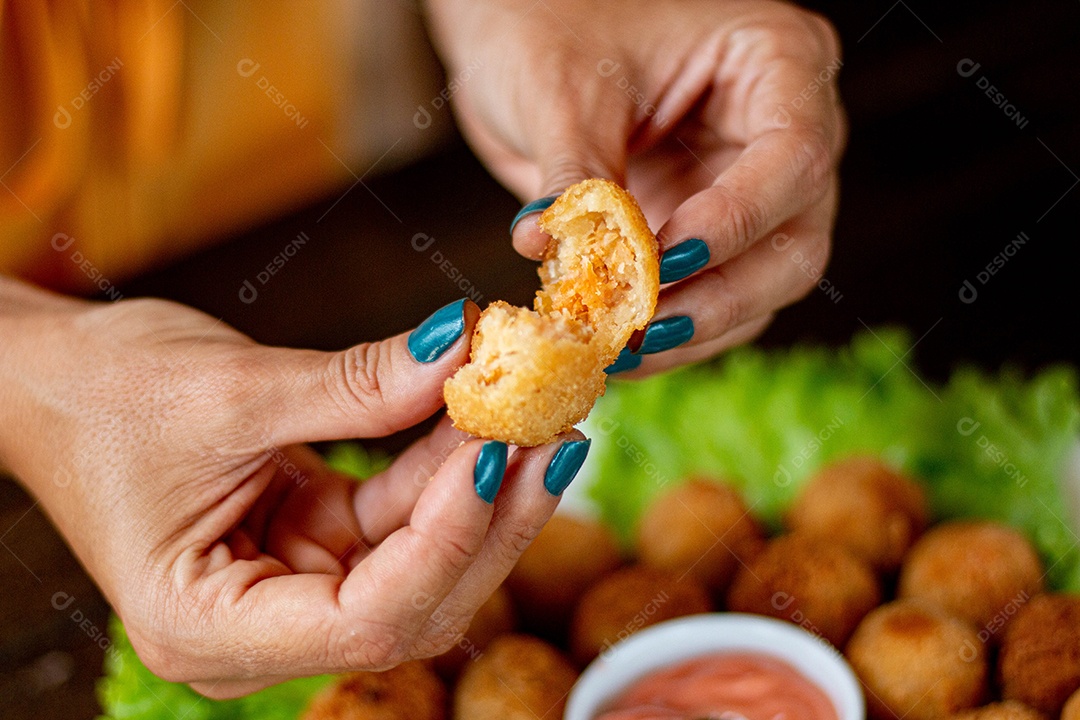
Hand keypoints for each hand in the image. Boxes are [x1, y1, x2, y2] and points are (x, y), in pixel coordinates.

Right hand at [0, 279, 587, 697]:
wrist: (54, 379)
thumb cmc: (102, 396)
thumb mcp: (231, 391)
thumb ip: (356, 386)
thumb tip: (462, 351)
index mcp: (211, 629)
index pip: (366, 620)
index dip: (446, 541)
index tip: (497, 454)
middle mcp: (263, 626)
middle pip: (415, 598)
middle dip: (491, 517)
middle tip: (556, 437)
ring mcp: (296, 581)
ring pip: (421, 554)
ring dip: (482, 483)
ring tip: (540, 412)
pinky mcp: (318, 535)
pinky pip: (400, 508)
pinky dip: (444, 461)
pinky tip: (486, 411)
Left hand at [426, 0, 843, 373]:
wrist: (517, 35)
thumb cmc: (548, 23)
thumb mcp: (560, 91)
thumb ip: (574, 177)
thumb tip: (552, 251)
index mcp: (775, 60)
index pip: (794, 154)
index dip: (735, 219)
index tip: (664, 261)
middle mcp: (781, 131)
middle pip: (794, 242)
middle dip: (718, 296)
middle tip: (641, 327)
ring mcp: (750, 191)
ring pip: (763, 288)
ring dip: (693, 328)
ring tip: (619, 349)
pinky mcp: (708, 236)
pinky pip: (713, 301)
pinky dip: (670, 331)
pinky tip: (619, 348)